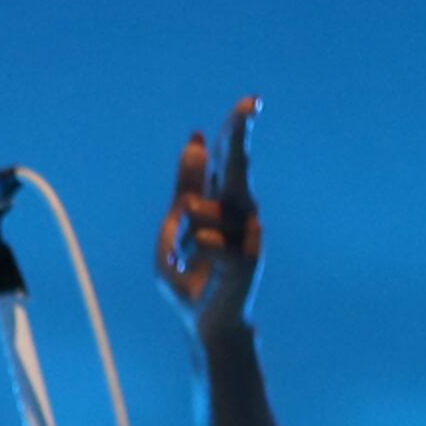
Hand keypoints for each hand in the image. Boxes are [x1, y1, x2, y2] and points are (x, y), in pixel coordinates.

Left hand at [156, 94, 263, 344]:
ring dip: (186, 228)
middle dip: (240, 135)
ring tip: (188, 251)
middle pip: (237, 166)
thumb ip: (184, 189)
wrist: (204, 323)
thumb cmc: (189, 279)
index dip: (234, 131)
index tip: (251, 102)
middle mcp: (238, 213)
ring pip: (204, 208)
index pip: (225, 161)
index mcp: (219, 203)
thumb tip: (196, 141)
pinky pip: (206, 240)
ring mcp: (246, 234)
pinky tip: (200, 264)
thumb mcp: (173, 230)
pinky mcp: (248, 257)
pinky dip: (194, 251)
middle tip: (251, 104)